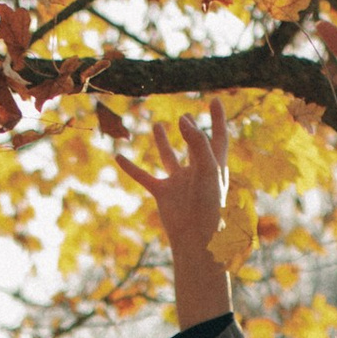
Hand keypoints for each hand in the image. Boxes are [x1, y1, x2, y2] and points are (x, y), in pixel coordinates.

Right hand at [115, 105, 233, 329]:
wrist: (196, 238)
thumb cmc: (209, 205)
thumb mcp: (207, 168)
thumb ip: (197, 142)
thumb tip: (182, 120)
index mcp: (214, 165)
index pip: (218, 136)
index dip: (218, 118)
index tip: (216, 99)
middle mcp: (197, 171)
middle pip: (195, 145)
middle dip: (191, 130)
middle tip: (185, 115)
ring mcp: (179, 182)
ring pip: (169, 157)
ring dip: (163, 142)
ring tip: (156, 125)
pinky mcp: (163, 193)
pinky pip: (144, 177)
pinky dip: (131, 167)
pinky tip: (118, 157)